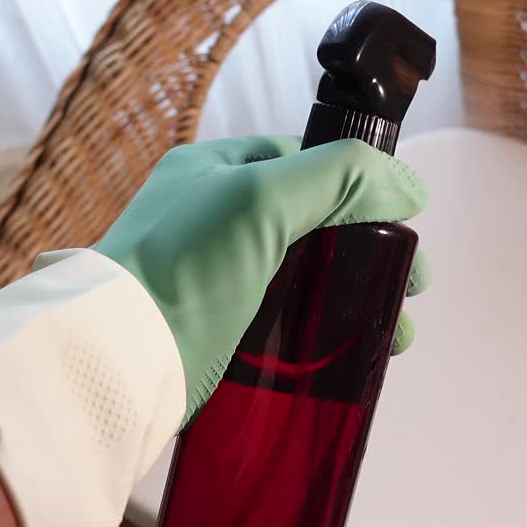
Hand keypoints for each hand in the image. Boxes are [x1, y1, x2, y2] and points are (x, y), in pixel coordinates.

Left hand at [92, 136, 428, 425]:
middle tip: (411, 289)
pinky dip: (326, 336)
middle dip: (372, 256)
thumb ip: (339, 179)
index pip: (308, 164)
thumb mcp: (262, 198)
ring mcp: (216, 278)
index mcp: (217, 171)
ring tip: (397, 337)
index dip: (362, 192)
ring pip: (307, 280)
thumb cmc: (182, 269)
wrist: (115, 361)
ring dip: (358, 302)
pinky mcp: (218, 333)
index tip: (404, 230)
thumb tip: (410, 188)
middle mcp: (215, 218)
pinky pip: (286, 325)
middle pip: (317, 227)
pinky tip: (354, 358)